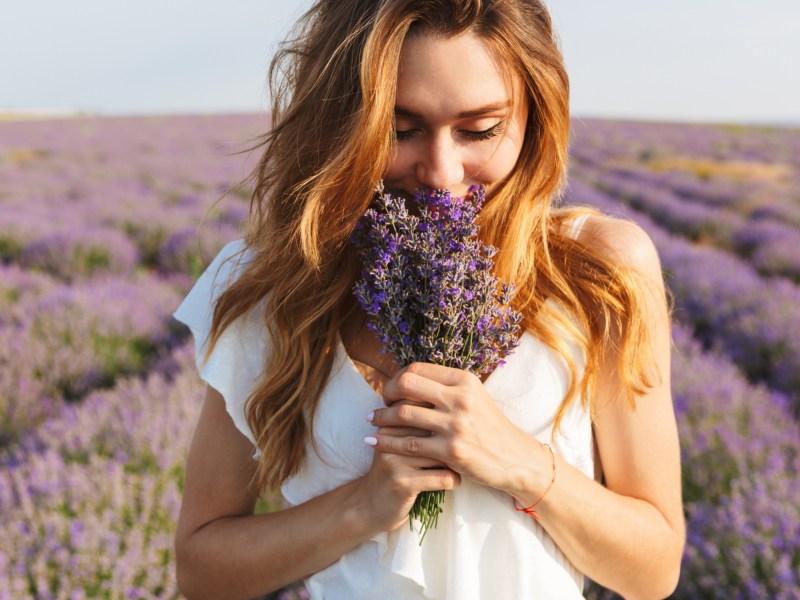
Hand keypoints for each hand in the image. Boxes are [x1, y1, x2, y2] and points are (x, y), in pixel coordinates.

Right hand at [357, 414, 459, 533]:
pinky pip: (443, 477)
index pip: (422, 408)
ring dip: (457, 461)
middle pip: (435, 429)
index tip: (454, 431)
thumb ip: (415, 423)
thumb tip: (450, 402)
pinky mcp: (404, 483)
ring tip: (460, 465)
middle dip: (454, 439)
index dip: (443, 417)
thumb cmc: (393, 469)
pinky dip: (454, 480)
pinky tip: (453, 481)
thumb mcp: (397, 443)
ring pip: (442, 453)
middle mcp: (390, 438)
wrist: (369, 506)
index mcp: (389, 424)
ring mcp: (396, 461)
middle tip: (465, 448)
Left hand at [369, 362, 546, 494]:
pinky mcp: (451, 451)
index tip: (391, 390)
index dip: (397, 378)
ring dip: (381, 418)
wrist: (514, 459)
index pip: (418, 368)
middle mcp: (460, 398)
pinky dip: (387, 442)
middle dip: (386, 393)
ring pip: (404, 414)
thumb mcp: (474, 397)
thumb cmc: (489, 427)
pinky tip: (375, 442)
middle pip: (407, 384)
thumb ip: (446, 386)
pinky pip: (408, 444)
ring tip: (372, 421)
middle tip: (379, 404)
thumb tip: (410, 377)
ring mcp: (456, 425)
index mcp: (464, 380)